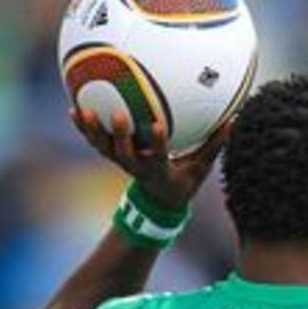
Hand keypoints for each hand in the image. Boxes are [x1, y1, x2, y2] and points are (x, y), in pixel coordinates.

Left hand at [70, 108, 229, 209]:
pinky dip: (84, 128)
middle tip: (117, 113)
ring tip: (83, 110)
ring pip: (103, 147)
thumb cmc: (182, 181)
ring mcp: (122, 161)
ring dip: (93, 131)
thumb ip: (213, 146)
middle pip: (124, 152)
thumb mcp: (200, 169)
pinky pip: (96, 141)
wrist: (158, 200)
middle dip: (120, 134)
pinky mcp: (113, 155)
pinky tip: (74, 108)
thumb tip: (233, 120)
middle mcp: (136, 165)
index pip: (158, 156)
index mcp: (158, 169)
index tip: (158, 124)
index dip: (156, 142)